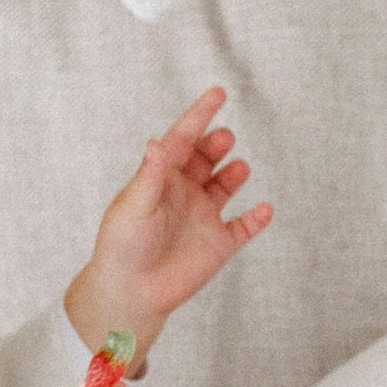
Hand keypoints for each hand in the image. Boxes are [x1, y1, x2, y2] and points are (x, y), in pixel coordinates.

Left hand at [67, 86, 272, 367]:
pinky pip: (245, 226)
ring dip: (235, 174)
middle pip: (207, 158)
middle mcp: (185, 192)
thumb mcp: (133, 205)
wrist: (130, 293)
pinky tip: (264, 209)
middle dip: (217, 144)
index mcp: (161, 178)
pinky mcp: (219, 243)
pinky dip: (257, 218)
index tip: (218, 93)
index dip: (200, 116)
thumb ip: (151, 175)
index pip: (183, 139)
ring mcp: (204, 217)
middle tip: (223, 140)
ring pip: (226, 185)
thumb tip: (156, 141)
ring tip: (238, 168)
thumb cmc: (122, 246)